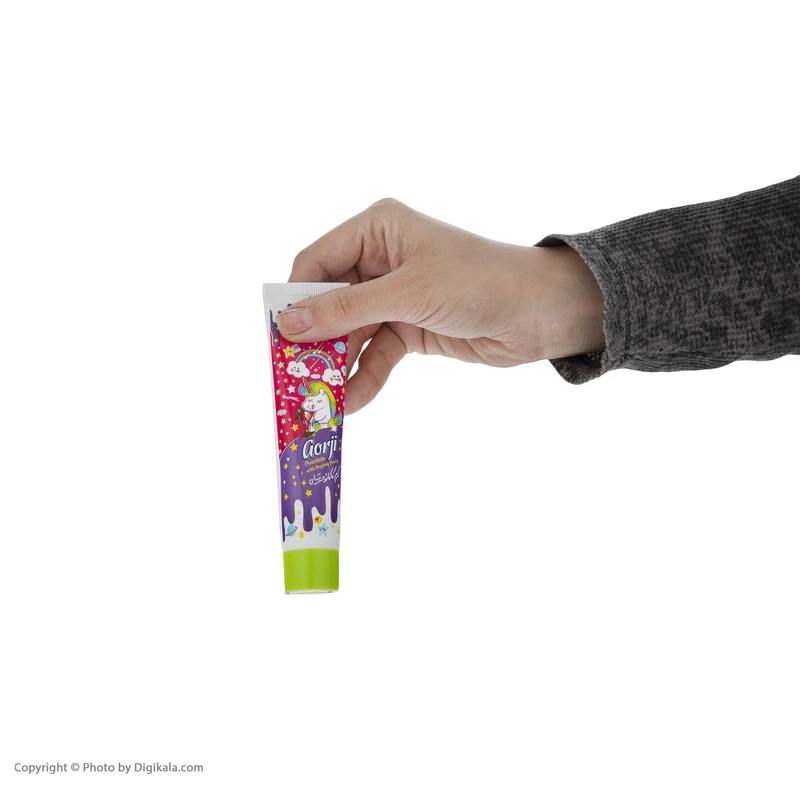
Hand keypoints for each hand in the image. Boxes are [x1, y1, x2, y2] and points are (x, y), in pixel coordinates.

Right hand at [280, 199, 604, 412]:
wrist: (539, 313)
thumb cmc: (479, 281)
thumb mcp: (407, 293)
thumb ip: (345, 310)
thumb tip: (287, 324)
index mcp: (377, 229)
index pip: (316, 263)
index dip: (294, 300)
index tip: (277, 340)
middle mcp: (380, 258)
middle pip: (329, 302)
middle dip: (314, 341)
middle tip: (294, 378)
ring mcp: (394, 295)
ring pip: (351, 333)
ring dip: (338, 367)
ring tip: (321, 400)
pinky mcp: (409, 326)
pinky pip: (376, 353)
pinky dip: (365, 377)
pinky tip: (354, 403)